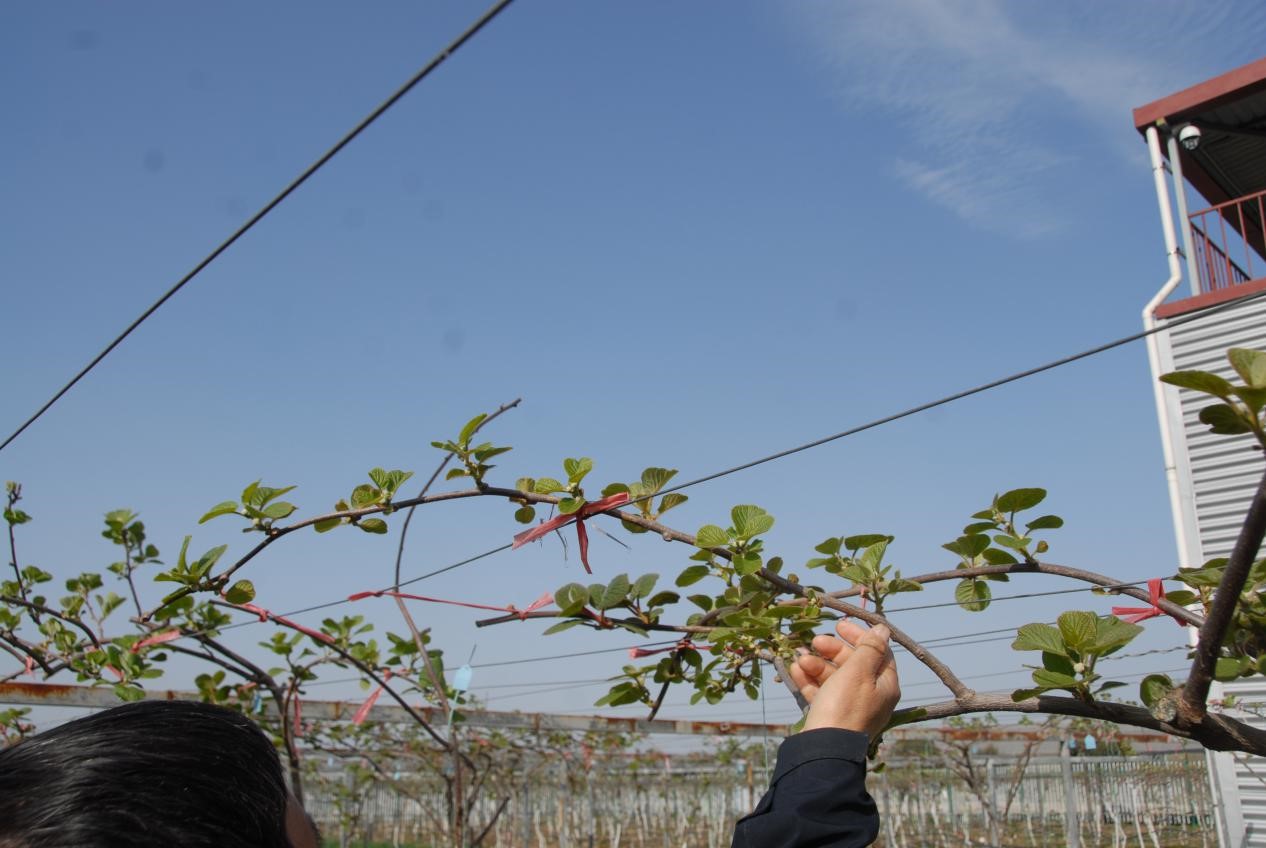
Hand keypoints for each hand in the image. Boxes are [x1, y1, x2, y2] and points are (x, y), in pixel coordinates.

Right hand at [789, 620, 899, 738]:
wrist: (822, 750)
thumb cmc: (844, 706)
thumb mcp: (858, 672)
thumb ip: (870, 648)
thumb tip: (884, 629)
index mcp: (884, 686)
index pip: (878, 652)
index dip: (859, 636)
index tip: (839, 624)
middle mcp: (870, 696)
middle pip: (853, 664)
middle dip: (832, 651)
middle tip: (815, 641)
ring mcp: (849, 707)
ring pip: (834, 677)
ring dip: (816, 664)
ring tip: (800, 660)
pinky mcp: (830, 715)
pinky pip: (821, 692)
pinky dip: (809, 680)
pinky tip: (794, 670)